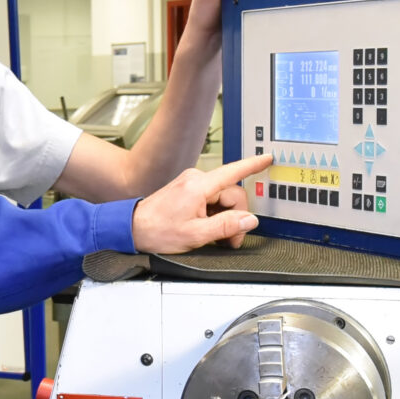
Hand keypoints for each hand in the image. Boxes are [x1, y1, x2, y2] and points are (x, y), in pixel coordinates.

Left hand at [131, 154, 268, 253]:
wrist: (132, 229)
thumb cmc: (157, 231)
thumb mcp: (196, 235)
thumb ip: (226, 226)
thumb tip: (249, 220)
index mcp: (199, 186)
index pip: (233, 172)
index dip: (253, 165)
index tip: (268, 158)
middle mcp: (196, 180)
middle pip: (231, 194)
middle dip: (235, 217)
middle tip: (229, 240)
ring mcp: (190, 184)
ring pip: (221, 199)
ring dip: (224, 218)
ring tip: (214, 237)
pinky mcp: (187, 191)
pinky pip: (210, 200)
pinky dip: (214, 215)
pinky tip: (207, 229)